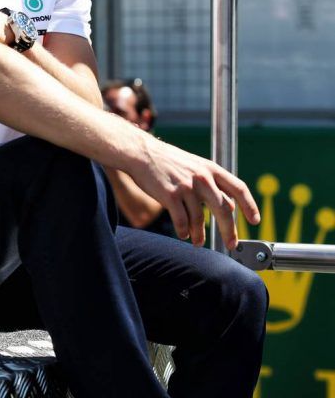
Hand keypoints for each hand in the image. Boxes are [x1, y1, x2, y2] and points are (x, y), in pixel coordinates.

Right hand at [128, 131, 259, 250]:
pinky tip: (183, 235)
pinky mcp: (170, 195)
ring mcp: (186, 186)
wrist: (142, 153)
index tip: (255, 220)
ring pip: (200, 219)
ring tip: (198, 242)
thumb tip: (229, 207)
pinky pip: (182, 221)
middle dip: (229, 231)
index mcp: (211, 169)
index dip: (250, 205)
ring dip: (200, 234)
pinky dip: (184, 232)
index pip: (239, 188)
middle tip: (231, 244)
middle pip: (224, 209)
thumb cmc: (168, 162)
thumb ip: (213, 185)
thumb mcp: (195, 167)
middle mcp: (202, 177)